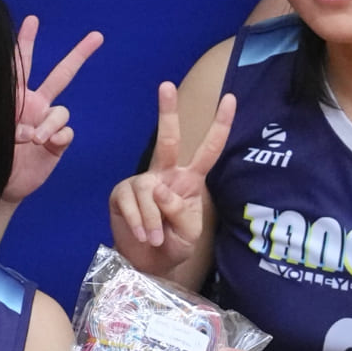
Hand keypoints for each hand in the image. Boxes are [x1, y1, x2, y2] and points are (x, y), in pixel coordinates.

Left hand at [1, 16, 101, 211]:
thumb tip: (25, 126)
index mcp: (16, 97)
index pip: (22, 65)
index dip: (26, 42)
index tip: (32, 20)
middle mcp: (36, 105)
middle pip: (62, 75)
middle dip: (78, 55)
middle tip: (96, 36)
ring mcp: (48, 123)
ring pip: (62, 111)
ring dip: (49, 123)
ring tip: (31, 139)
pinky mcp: (57, 143)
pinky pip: (66, 132)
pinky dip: (57, 136)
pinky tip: (45, 144)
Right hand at [106, 79, 232, 272]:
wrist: (147, 264)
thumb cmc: (174, 246)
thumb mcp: (189, 234)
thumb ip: (181, 212)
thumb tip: (160, 189)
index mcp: (189, 180)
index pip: (208, 149)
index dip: (220, 125)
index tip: (230, 98)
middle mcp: (165, 175)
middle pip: (167, 140)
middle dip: (167, 112)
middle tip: (166, 85)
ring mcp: (141, 183)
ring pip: (148, 191)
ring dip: (153, 220)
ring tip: (155, 239)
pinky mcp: (121, 194)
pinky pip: (131, 203)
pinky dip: (138, 223)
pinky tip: (142, 235)